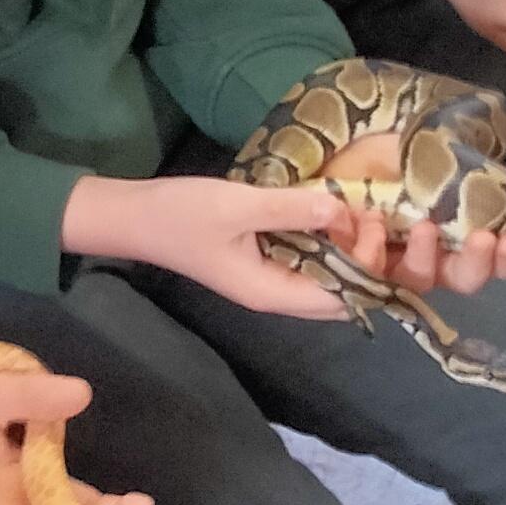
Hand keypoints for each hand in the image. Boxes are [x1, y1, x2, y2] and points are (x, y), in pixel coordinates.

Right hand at [65, 169, 370, 320]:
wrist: (135, 217)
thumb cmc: (181, 214)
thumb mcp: (237, 205)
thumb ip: (291, 209)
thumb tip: (342, 210)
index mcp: (273, 292)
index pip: (344, 299)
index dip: (368, 268)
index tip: (368, 224)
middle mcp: (277, 294)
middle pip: (344, 296)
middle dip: (368, 263)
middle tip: (370, 215)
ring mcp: (270, 279)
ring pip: (329, 278)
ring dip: (350, 251)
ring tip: (358, 210)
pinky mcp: (264, 261)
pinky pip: (310, 261)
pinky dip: (330, 241)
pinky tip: (333, 211)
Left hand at [320, 129, 505, 295]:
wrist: (334, 138)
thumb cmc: (389, 149)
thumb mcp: (442, 154)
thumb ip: (486, 177)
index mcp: (454, 233)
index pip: (489, 261)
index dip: (505, 259)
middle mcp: (428, 254)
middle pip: (461, 280)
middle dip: (477, 264)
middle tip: (484, 240)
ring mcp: (391, 260)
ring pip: (419, 281)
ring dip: (427, 257)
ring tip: (425, 227)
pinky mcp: (352, 259)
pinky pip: (368, 271)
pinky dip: (374, 250)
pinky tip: (374, 222)